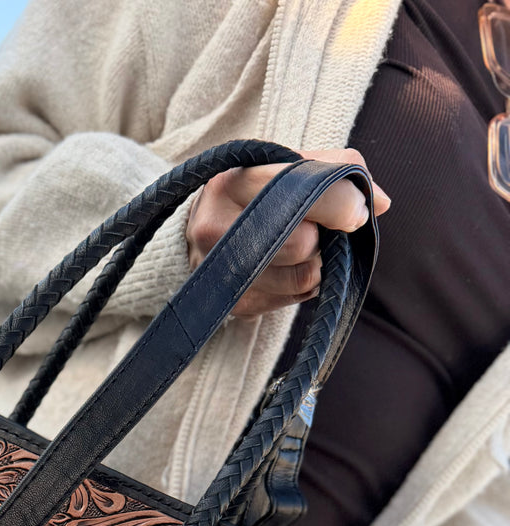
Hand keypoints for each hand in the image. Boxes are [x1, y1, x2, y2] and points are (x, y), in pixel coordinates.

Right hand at [185, 147, 391, 318]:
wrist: (197, 232)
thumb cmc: (254, 194)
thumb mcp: (284, 166)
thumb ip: (336, 169)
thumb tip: (381, 203)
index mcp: (232, 182)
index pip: (297, 192)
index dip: (338, 201)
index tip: (357, 210)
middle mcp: (217, 228)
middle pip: (304, 243)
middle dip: (323, 237)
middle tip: (318, 227)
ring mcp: (223, 273)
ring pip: (304, 276)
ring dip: (319, 262)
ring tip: (304, 246)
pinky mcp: (237, 305)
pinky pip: (297, 298)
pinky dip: (306, 283)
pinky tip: (290, 267)